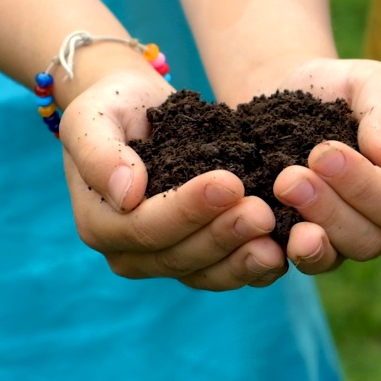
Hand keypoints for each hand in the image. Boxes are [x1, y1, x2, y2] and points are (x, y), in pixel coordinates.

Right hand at [60, 68, 288, 290]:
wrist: (139, 107)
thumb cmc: (112, 106)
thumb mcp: (94, 116)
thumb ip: (99, 153)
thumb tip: (125, 193)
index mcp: (100, 224)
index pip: (146, 228)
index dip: (188, 209)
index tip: (229, 182)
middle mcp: (131, 253)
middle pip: (180, 257)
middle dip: (224, 234)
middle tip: (263, 211)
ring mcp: (167, 260)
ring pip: (207, 273)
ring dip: (243, 259)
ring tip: (278, 239)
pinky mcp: (201, 258)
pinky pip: (228, 272)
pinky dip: (256, 267)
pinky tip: (286, 250)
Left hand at [267, 58, 380, 273]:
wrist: (281, 92)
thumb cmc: (335, 86)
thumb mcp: (369, 81)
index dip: (364, 186)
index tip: (323, 151)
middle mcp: (373, 220)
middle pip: (368, 240)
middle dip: (330, 211)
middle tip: (290, 177)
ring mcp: (334, 237)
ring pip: (332, 258)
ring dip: (307, 236)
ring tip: (279, 196)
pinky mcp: (292, 242)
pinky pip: (288, 263)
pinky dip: (273, 250)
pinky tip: (257, 225)